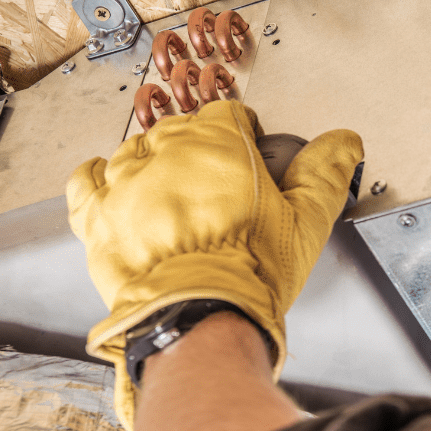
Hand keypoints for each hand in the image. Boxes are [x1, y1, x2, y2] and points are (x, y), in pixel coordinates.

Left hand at [66, 100, 363, 430]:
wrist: (200, 315)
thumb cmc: (250, 270)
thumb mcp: (306, 221)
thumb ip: (326, 173)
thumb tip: (343, 142)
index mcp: (217, 142)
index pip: (228, 115)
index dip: (242, 134)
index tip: (248, 155)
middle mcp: (167, 150)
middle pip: (181, 131)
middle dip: (199, 152)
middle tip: (216, 187)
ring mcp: (126, 180)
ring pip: (137, 151)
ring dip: (155, 165)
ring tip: (173, 195)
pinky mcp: (98, 214)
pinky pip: (87, 178)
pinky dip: (98, 175)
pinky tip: (111, 180)